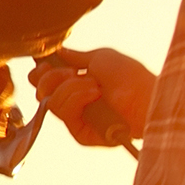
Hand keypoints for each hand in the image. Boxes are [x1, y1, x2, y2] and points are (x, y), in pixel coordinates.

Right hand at [30, 47, 152, 146]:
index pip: (44, 82)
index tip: (46, 63)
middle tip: (72, 73)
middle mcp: (73, 103)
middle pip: (41, 92)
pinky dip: (78, 98)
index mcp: (75, 84)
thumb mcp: (99, 58)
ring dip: (72, 88)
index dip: (40, 73)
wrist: (144, 94)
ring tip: (95, 85)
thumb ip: (75, 56)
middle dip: (52, 78)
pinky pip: (64, 113)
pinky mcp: (80, 134)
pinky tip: (95, 94)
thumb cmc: (129, 76)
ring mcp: (76, 119)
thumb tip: (58, 50)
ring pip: (52, 102)